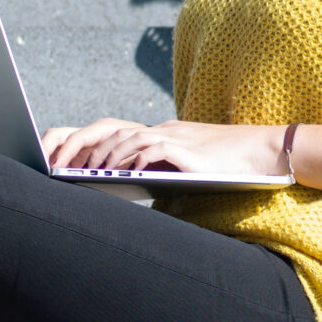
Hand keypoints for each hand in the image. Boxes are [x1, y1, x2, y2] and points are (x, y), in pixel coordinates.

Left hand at [43, 117, 285, 177]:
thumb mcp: (185, 171)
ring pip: (128, 137)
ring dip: (103, 157)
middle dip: (78, 146)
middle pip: (109, 128)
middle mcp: (162, 130)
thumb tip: (129, 193)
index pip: (109, 128)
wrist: (268, 154)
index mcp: (157, 133)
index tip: (54, 158)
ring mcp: (176, 138)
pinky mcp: (191, 152)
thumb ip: (159, 175)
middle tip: (56, 166)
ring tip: (84, 174)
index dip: (79, 139)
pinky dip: (137, 160)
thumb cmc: (229, 167)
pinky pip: (156, 149)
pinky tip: (123, 174)